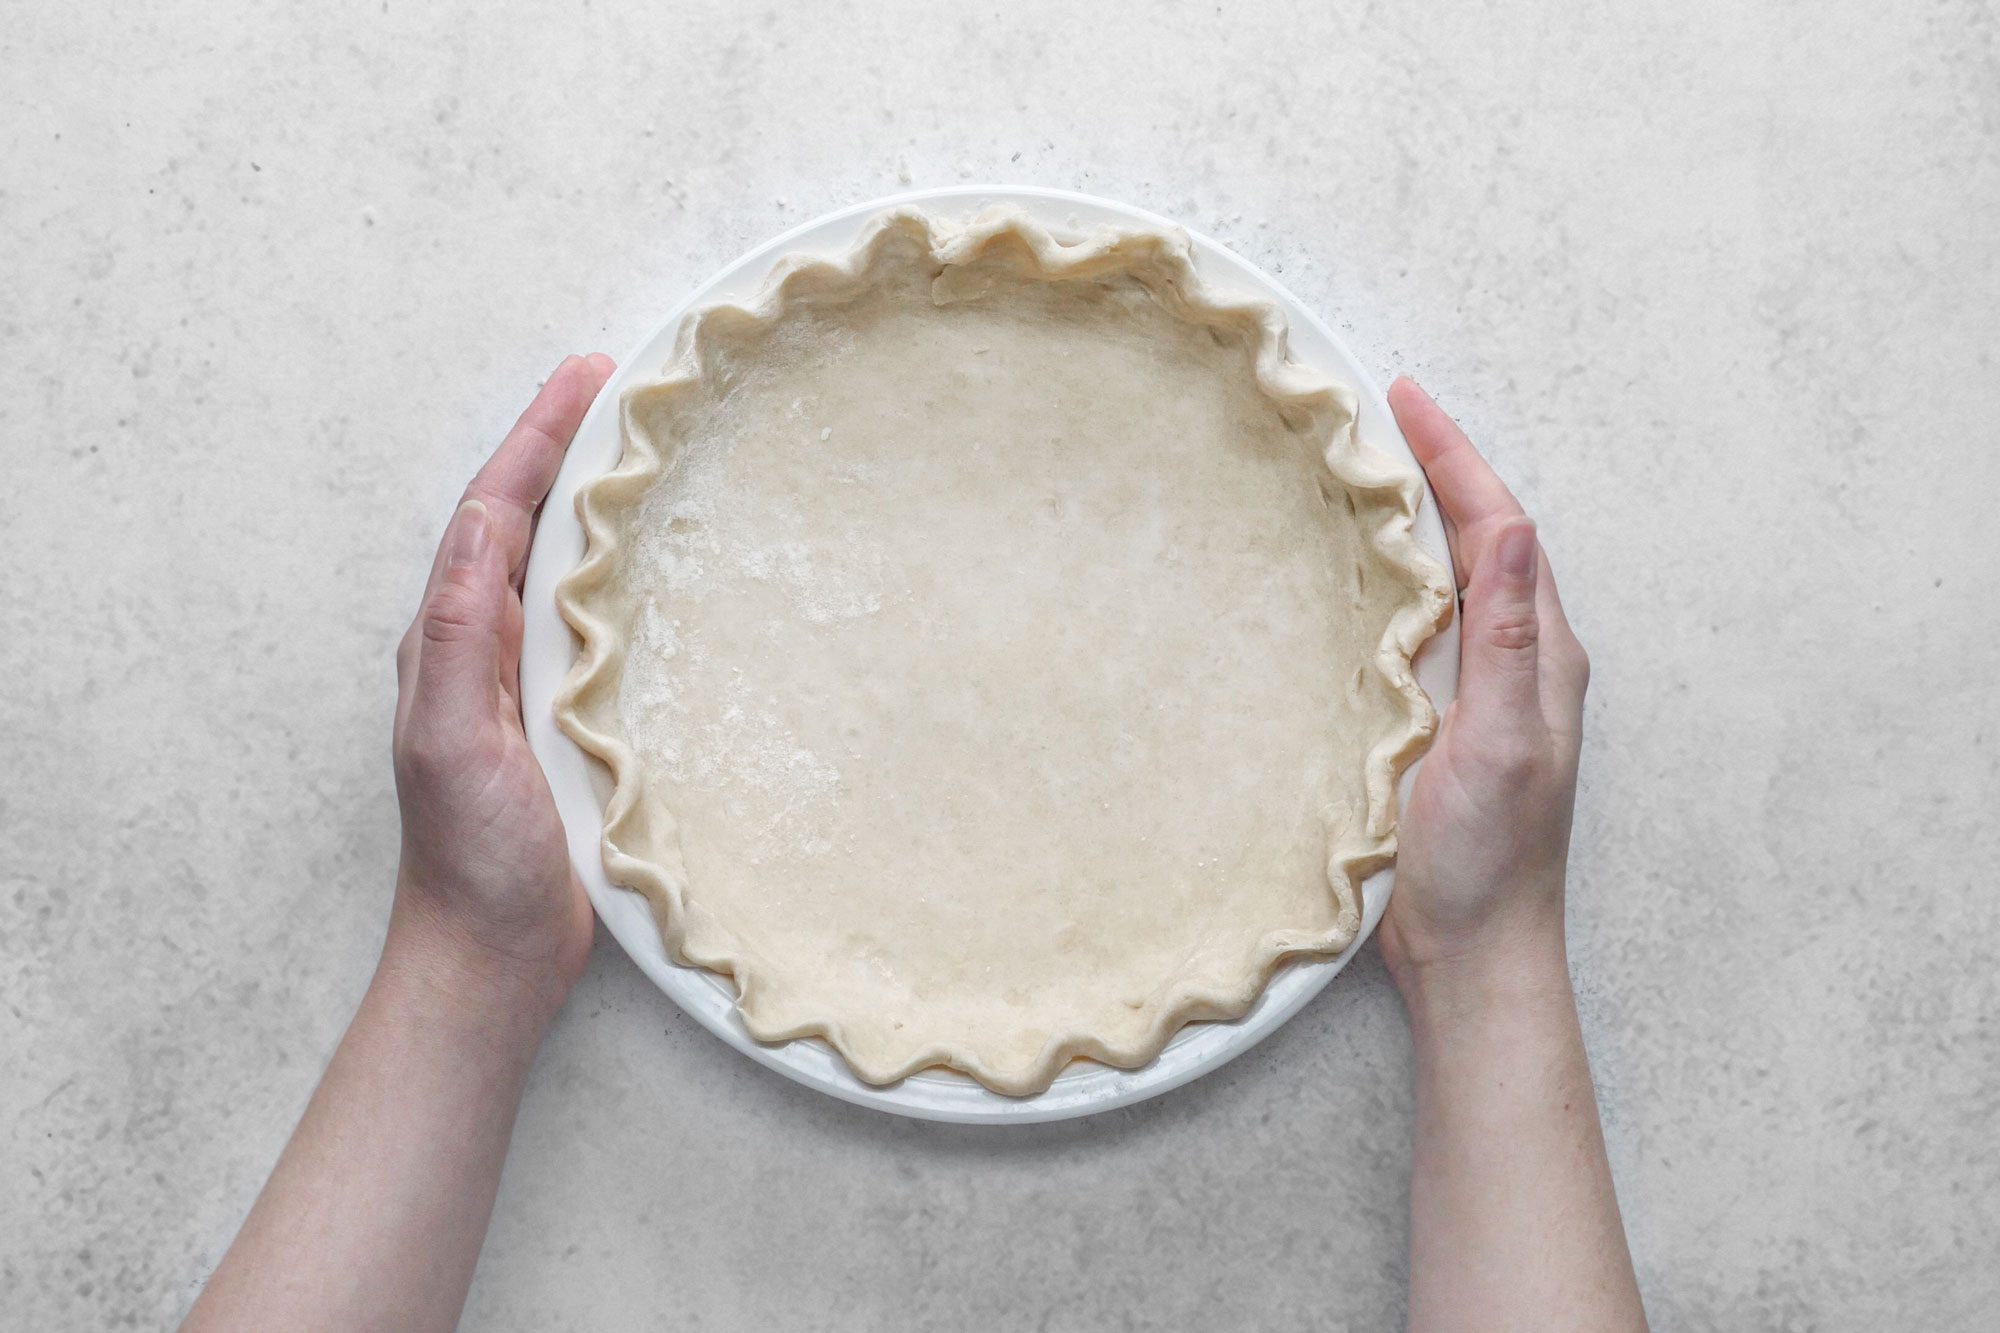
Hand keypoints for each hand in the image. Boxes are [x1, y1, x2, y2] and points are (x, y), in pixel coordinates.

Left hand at [390, 353, 616, 1015]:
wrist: (493, 954)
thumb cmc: (470, 858)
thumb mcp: (449, 742)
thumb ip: (456, 636)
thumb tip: (478, 525)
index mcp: (451, 639)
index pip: (494, 513)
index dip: (538, 439)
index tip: (588, 377)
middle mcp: (486, 646)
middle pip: (526, 520)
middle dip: (567, 447)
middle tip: (625, 388)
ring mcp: (528, 680)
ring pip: (561, 564)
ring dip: (597, 499)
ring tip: (647, 448)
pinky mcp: (572, 716)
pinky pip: (597, 619)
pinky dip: (624, 570)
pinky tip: (662, 563)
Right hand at [1376, 377, 1591, 985]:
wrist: (1474, 952)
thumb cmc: (1491, 861)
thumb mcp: (1507, 742)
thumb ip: (1514, 640)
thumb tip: (1516, 531)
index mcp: (1542, 656)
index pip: (1501, 529)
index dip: (1456, 459)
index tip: (1406, 400)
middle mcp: (1518, 663)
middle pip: (1482, 540)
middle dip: (1439, 472)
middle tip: (1382, 419)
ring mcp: (1481, 692)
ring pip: (1452, 580)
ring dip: (1417, 522)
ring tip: (1366, 474)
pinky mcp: (1442, 723)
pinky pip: (1423, 627)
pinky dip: (1393, 582)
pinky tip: (1354, 579)